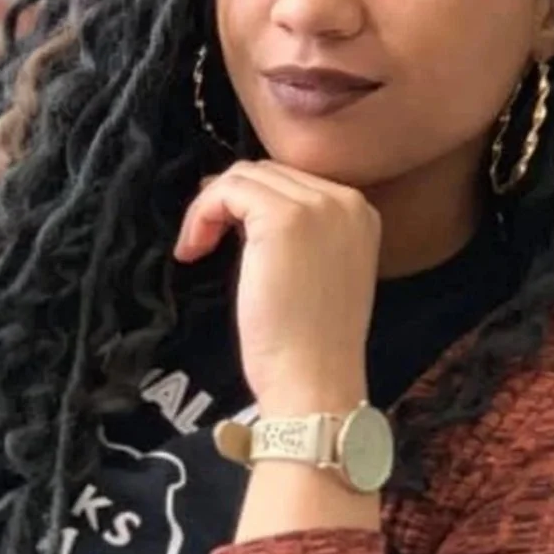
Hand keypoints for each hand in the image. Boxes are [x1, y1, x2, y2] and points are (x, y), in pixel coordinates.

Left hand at [174, 161, 379, 413]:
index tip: (224, 234)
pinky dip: (201, 214)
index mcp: (359, 213)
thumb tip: (241, 205)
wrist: (316, 380)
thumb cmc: (310, 342)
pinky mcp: (284, 218)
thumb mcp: (316, 271)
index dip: (249, 203)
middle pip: (267, 173)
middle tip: (204, 241)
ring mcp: (317, 206)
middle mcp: (345, 200)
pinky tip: (194, 250)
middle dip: (229, 201)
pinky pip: (227, 192)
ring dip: (210, 207)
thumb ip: (298, 234)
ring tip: (197, 248)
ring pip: (244, 177)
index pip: (291, 182)